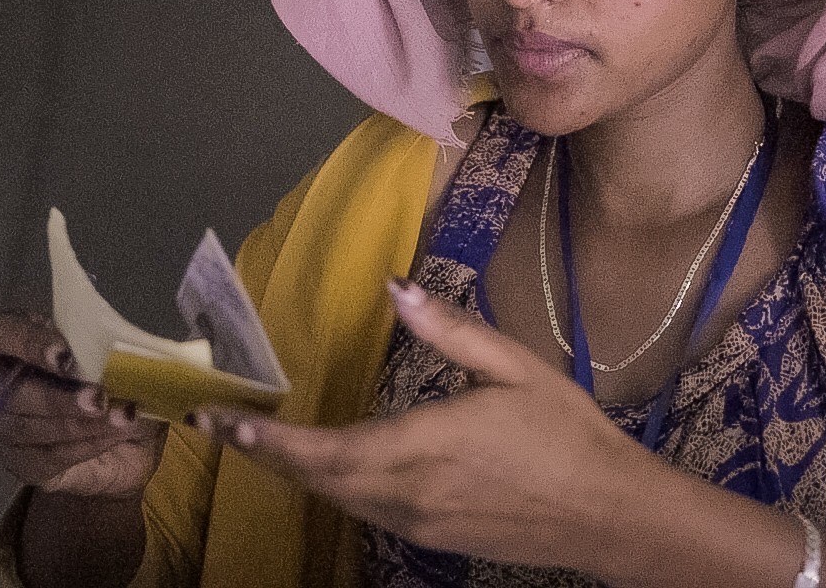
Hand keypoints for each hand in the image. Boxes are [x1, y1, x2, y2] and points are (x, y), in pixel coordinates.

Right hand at [0, 312, 164, 496]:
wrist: (125, 445)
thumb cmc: (113, 385)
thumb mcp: (117, 359)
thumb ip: (113, 347)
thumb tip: (135, 344)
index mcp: (16, 341)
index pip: (4, 333)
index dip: (30, 343)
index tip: (65, 356)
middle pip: (13, 392)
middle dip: (59, 397)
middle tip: (99, 398)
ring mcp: (3, 429)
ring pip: (30, 429)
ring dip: (80, 425)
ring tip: (123, 419)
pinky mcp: (21, 464)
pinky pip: (48, 457)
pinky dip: (86, 446)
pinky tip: (115, 436)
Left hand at [192, 280, 654, 572]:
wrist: (612, 516)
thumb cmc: (569, 434)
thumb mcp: (516, 368)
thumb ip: (450, 330)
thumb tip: (395, 287)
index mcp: (425, 444)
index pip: (326, 447)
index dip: (269, 437)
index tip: (224, 418)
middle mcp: (408, 492)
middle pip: (316, 477)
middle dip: (260, 451)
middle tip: (213, 424)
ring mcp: (417, 521)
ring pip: (336, 496)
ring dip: (291, 468)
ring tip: (252, 438)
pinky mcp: (430, 537)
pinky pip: (363, 508)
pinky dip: (330, 484)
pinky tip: (321, 462)